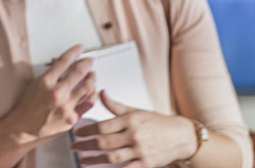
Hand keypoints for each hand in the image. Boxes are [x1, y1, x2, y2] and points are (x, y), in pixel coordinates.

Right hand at [5, 44, 97, 144]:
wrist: (22, 129)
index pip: (64, 61)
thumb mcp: (34, 85)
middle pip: (79, 71)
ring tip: (92, 74)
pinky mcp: (72, 118)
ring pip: (87, 87)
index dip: (74, 52)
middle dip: (87, 63)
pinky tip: (93, 90)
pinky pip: (88, 103)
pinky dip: (92, 94)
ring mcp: (66, 106)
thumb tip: (65, 66)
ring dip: (92, 77)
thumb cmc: (26, 108)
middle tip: (90, 60)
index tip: (80, 48)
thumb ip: (51, 76)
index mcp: (45, 82)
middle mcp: (57, 93)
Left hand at [71, 90, 196, 166]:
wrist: (181, 136)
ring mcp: (140, 150)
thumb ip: (115, 106)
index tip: (76, 132)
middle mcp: (134, 134)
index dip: (87, 129)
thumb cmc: (155, 122)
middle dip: (86, 145)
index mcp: (130, 120)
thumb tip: (99, 92)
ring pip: (113, 157)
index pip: (103, 125)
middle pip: (104, 142)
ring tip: (82, 160)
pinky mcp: (147, 163)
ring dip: (95, 160)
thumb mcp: (136, 111)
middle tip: (73, 147)